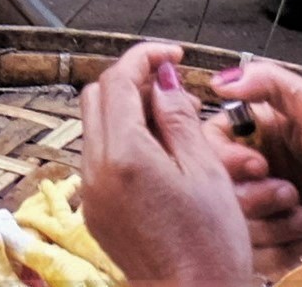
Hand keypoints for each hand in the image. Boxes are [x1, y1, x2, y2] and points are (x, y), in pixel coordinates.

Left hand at [75, 43, 285, 286]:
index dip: (144, 57)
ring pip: (96, 127)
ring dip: (127, 113)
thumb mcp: (205, 171)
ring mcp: (92, 193)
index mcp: (123, 155)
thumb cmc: (210, 245)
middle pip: (97, 98)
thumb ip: (178, 117)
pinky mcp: (96, 211)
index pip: (118, 80)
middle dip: (131, 82)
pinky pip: (100, 159)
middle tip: (172, 89)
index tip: (171, 55)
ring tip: (173, 126)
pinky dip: (122, 143)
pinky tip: (160, 157)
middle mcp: (96, 170)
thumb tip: (163, 76)